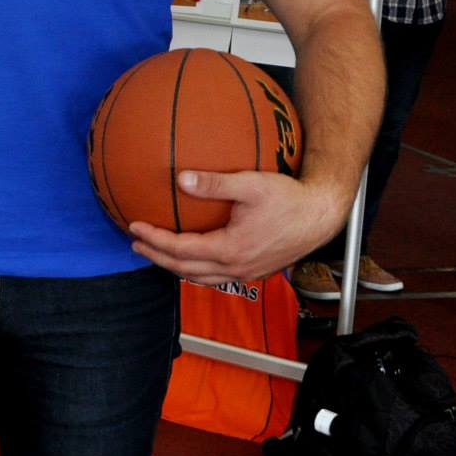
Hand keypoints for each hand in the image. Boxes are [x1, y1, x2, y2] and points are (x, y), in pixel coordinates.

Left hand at [128, 170, 353, 283]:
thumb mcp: (251, 184)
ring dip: (175, 266)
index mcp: (231, 250)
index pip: (181, 250)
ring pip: (201, 277)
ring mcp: (247, 273)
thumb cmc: (290, 198)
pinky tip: (193, 255)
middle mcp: (237, 268)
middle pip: (185, 269)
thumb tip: (180, 178)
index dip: (154, 239)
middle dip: (157, 256)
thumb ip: (215, 183)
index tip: (134, 227)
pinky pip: (217, 276)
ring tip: (158, 252)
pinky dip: (197, 268)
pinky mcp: (256, 270)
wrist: (322, 215)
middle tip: (136, 243)